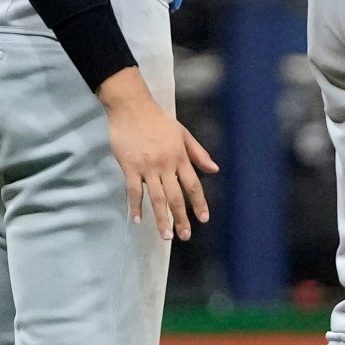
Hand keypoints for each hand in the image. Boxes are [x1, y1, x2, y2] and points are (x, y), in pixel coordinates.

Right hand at [99, 71, 218, 239]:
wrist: (132, 107)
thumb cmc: (158, 120)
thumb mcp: (183, 134)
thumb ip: (198, 153)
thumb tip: (214, 169)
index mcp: (180, 157)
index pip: (193, 185)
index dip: (199, 203)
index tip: (203, 219)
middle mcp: (165, 165)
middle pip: (176, 196)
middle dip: (181, 218)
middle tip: (185, 235)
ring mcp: (147, 167)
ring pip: (157, 198)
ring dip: (162, 218)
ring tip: (166, 236)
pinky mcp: (130, 167)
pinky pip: (133, 191)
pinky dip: (135, 206)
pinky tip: (138, 219)